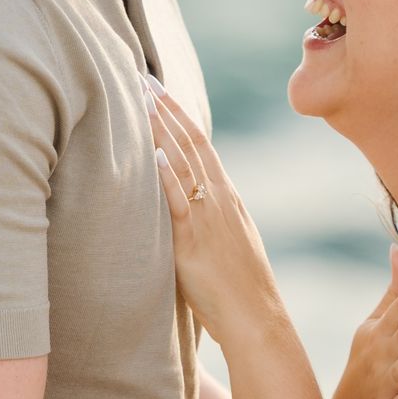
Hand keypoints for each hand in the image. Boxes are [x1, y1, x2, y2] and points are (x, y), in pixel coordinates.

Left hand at [146, 75, 284, 346]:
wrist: (257, 320)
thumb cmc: (239, 291)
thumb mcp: (227, 244)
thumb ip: (208, 221)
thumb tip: (187, 208)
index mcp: (227, 198)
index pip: (201, 145)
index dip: (178, 115)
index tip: (158, 90)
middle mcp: (220, 200)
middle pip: (191, 144)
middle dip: (165, 109)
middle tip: (141, 78)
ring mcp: (209, 218)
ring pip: (184, 164)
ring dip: (160, 131)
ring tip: (140, 101)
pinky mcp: (195, 242)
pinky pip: (181, 204)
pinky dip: (168, 178)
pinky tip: (154, 155)